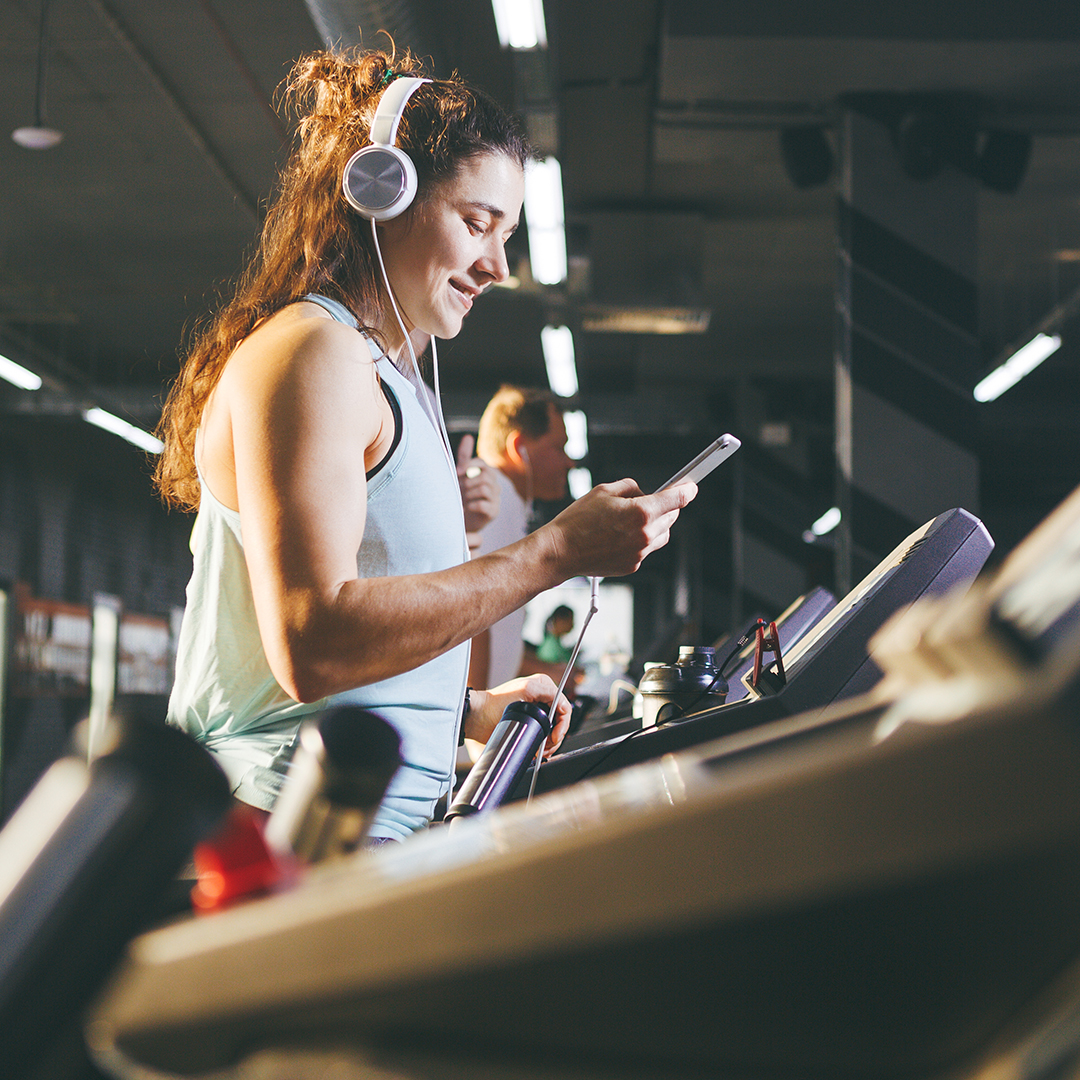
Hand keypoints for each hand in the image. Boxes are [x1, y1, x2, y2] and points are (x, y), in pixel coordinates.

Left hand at [456, 434, 499, 546]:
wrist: (460, 518)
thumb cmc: (461, 494)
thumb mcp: (461, 475)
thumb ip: (465, 457)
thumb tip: (468, 437)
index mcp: (486, 473)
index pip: (482, 463)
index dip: (470, 465)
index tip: (457, 472)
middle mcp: (494, 484)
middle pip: (486, 476)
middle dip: (469, 482)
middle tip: (460, 489)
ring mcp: (495, 499)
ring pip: (485, 489)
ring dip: (469, 494)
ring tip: (462, 499)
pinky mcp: (493, 512)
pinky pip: (484, 505)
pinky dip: (472, 505)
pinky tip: (465, 508)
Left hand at [464, 674, 571, 758]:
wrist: (478, 717)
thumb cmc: (495, 702)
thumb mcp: (526, 690)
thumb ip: (547, 691)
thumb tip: (563, 703)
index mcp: (543, 686)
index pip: (564, 707)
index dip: (562, 725)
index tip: (554, 738)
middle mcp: (542, 698)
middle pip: (561, 721)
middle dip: (556, 737)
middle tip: (546, 747)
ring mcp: (536, 711)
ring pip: (554, 731)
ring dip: (550, 744)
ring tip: (540, 751)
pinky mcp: (530, 723)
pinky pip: (544, 735)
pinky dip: (543, 745)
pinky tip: (537, 750)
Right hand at [544, 479, 697, 579]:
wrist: (561, 551)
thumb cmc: (577, 521)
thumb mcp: (604, 490)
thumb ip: (631, 488)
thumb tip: (644, 493)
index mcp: (641, 512)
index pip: (677, 499)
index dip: (687, 490)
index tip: (691, 487)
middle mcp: (645, 534)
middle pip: (672, 517)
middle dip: (666, 507)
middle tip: (651, 501)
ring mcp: (640, 553)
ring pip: (662, 535)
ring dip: (656, 525)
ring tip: (632, 520)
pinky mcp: (633, 565)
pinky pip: (647, 549)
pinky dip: (641, 540)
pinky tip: (621, 535)